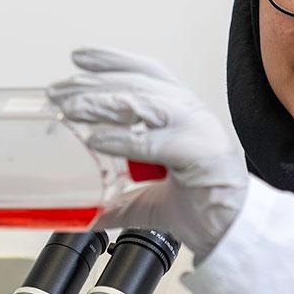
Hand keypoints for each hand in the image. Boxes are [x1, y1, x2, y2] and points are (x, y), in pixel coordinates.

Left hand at [47, 48, 248, 259]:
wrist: (235, 234)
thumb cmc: (206, 209)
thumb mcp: (153, 200)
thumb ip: (123, 200)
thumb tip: (92, 211)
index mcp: (182, 114)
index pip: (146, 73)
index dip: (112, 61)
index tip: (79, 59)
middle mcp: (190, 114)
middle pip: (137, 83)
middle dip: (94, 83)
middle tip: (58, 91)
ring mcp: (196, 130)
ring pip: (143, 102)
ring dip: (102, 102)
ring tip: (70, 108)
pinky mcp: (198, 152)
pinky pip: (152, 140)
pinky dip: (121, 138)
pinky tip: (97, 139)